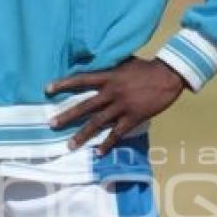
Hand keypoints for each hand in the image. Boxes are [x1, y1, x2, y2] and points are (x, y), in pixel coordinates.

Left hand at [46, 57, 186, 153]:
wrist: (168, 75)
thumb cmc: (146, 68)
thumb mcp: (124, 63)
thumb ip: (109, 67)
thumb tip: (94, 65)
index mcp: (108, 76)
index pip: (81, 80)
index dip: (63, 84)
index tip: (47, 89)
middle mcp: (112, 92)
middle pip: (85, 106)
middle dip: (67, 115)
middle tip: (51, 124)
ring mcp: (122, 106)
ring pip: (98, 123)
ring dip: (82, 135)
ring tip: (69, 146)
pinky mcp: (133, 117)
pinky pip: (117, 133)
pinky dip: (107, 144)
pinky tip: (98, 152)